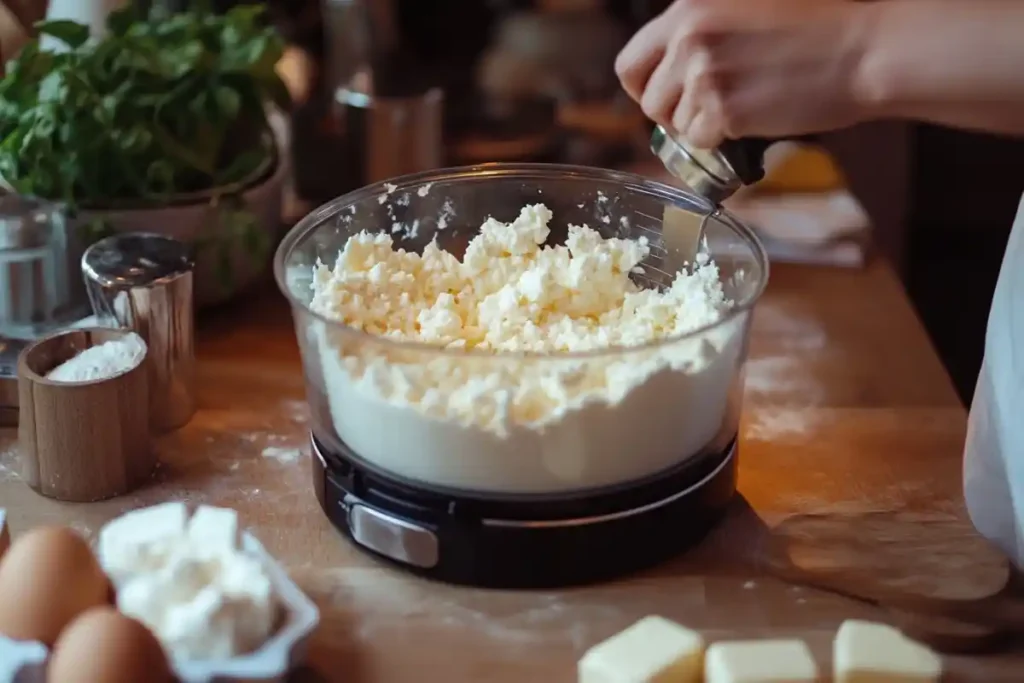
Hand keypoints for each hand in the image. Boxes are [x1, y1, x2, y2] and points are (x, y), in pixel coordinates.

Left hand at [615, 0, 874, 148]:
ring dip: (700, 126)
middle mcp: (688, 36)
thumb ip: (703, 26)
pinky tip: (752, 120)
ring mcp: (704, 73)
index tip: (666, 95)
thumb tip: (672, 62)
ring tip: (741, 108)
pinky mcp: (724, 108)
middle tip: (705, 111)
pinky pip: (700, 142)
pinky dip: (721, 141)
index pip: (630, 61)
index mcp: (688, 7)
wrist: (866, 47)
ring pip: (673, 123)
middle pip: (647, 98)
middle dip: (671, 112)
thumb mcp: (747, 4)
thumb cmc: (820, 24)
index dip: (644, 86)